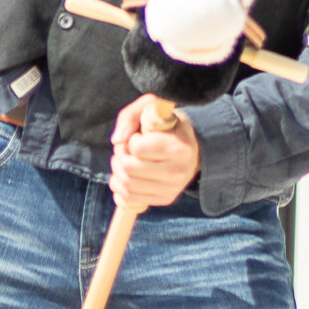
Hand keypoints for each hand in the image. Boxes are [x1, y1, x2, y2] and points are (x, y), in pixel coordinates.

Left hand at [109, 96, 200, 211]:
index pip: (137, 148)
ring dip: (117, 171)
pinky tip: (125, 176)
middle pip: (129, 168)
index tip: (138, 136)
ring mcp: (172, 188)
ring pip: (127, 185)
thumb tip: (117, 140)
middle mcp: (178, 170)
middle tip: (125, 149)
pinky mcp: (165, 199)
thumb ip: (130, 116)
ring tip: (124, 160)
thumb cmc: (167, 126)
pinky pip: (130, 199)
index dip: (131, 140)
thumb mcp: (151, 108)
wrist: (191, 148)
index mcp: (179, 146)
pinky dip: (120, 188)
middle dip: (119, 156)